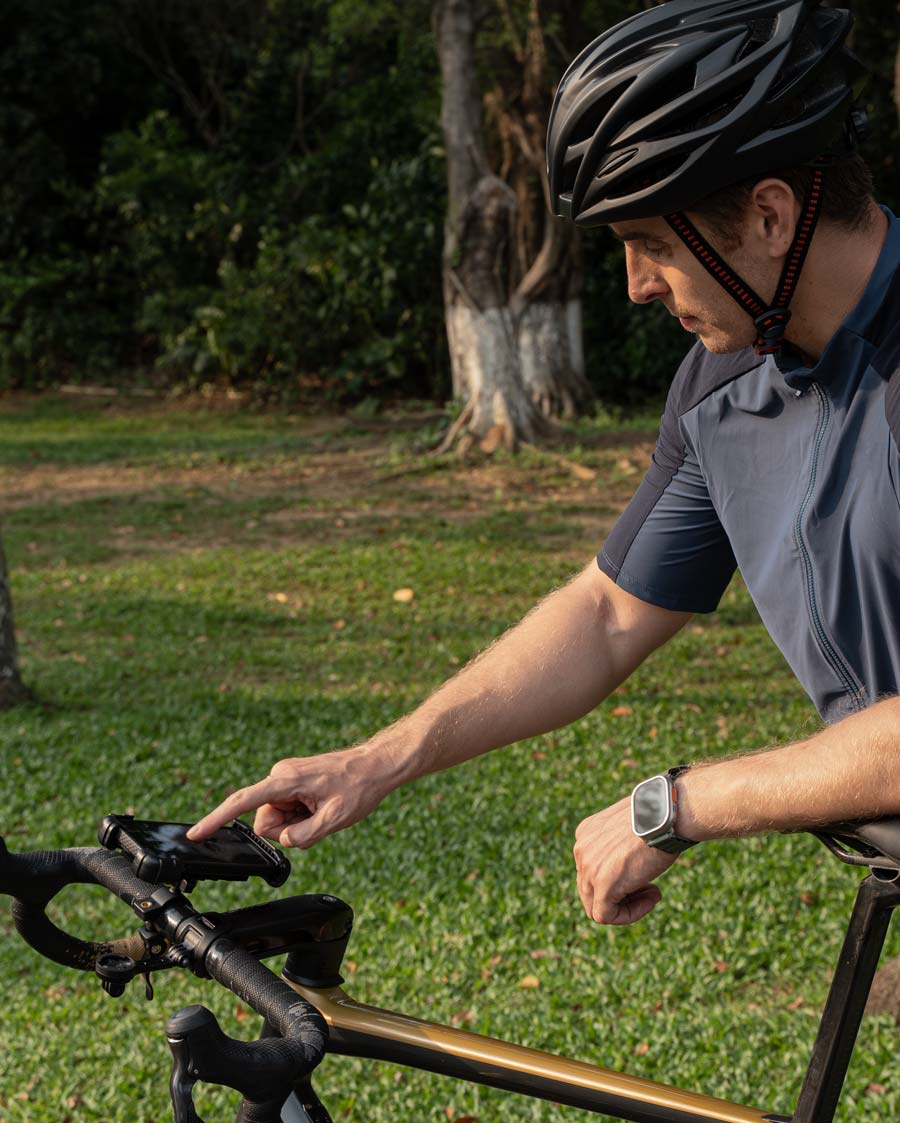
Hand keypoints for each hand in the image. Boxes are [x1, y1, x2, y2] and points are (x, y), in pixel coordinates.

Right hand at [187, 745, 392, 848]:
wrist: (375, 766)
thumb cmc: (358, 787)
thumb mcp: (334, 819)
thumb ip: (303, 836)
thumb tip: (283, 840)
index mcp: (285, 780)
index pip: (242, 802)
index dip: (216, 819)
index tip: (196, 834)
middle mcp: (280, 775)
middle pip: (266, 821)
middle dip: (288, 829)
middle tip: (318, 818)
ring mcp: (286, 779)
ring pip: (277, 819)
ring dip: (298, 823)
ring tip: (322, 809)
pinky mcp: (292, 783)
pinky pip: (287, 811)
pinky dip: (302, 817)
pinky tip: (321, 806)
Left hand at [573, 797, 679, 924]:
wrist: (667, 815)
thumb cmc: (659, 817)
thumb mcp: (631, 827)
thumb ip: (621, 844)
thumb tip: (628, 864)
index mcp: (586, 834)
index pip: (592, 870)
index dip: (618, 878)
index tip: (644, 876)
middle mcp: (581, 849)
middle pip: (590, 890)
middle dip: (620, 894)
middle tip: (650, 889)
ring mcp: (588, 867)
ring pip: (596, 906)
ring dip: (627, 905)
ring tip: (653, 894)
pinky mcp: (602, 885)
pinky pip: (605, 915)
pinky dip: (629, 914)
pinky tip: (652, 898)